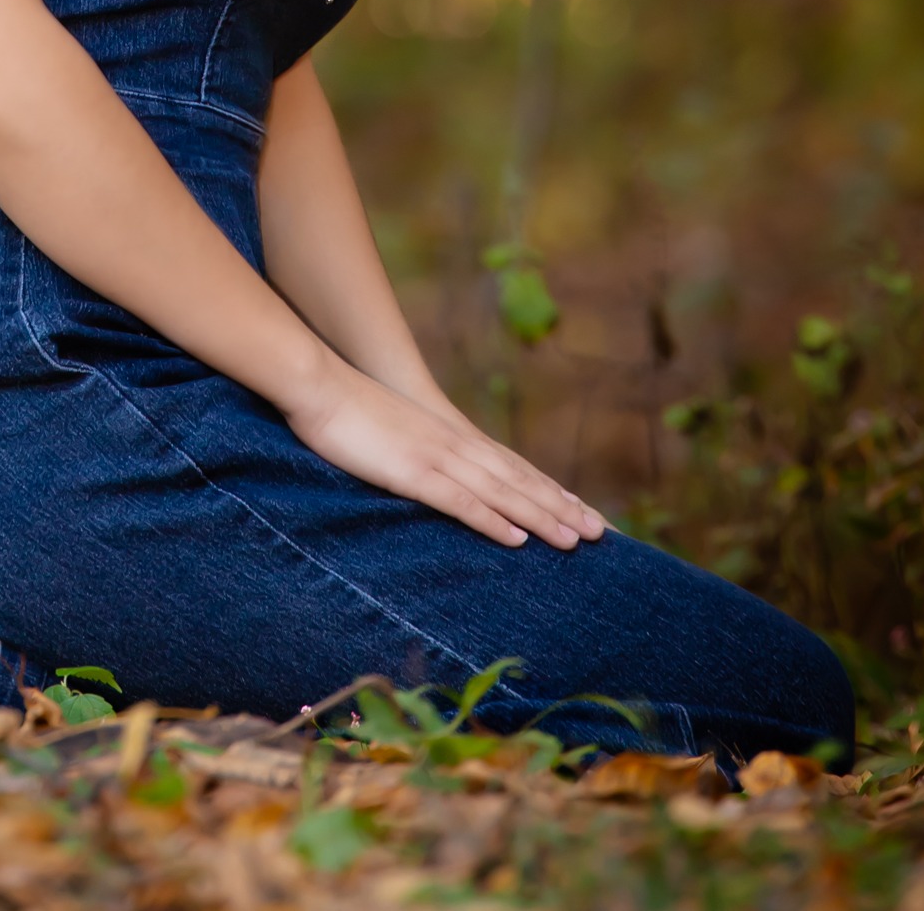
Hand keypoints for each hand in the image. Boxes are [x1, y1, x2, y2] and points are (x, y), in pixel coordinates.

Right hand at [283, 356, 606, 549]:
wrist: (321, 383)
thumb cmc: (350, 408)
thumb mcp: (395, 432)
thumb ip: (419, 451)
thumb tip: (433, 473)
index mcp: (451, 437)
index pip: (512, 467)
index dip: (548, 490)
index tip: (581, 511)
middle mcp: (455, 446)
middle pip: (518, 480)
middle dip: (561, 507)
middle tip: (601, 534)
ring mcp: (437, 458)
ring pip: (501, 492)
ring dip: (541, 516)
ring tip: (577, 541)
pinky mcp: (413, 472)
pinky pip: (460, 501)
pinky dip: (492, 519)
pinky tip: (517, 538)